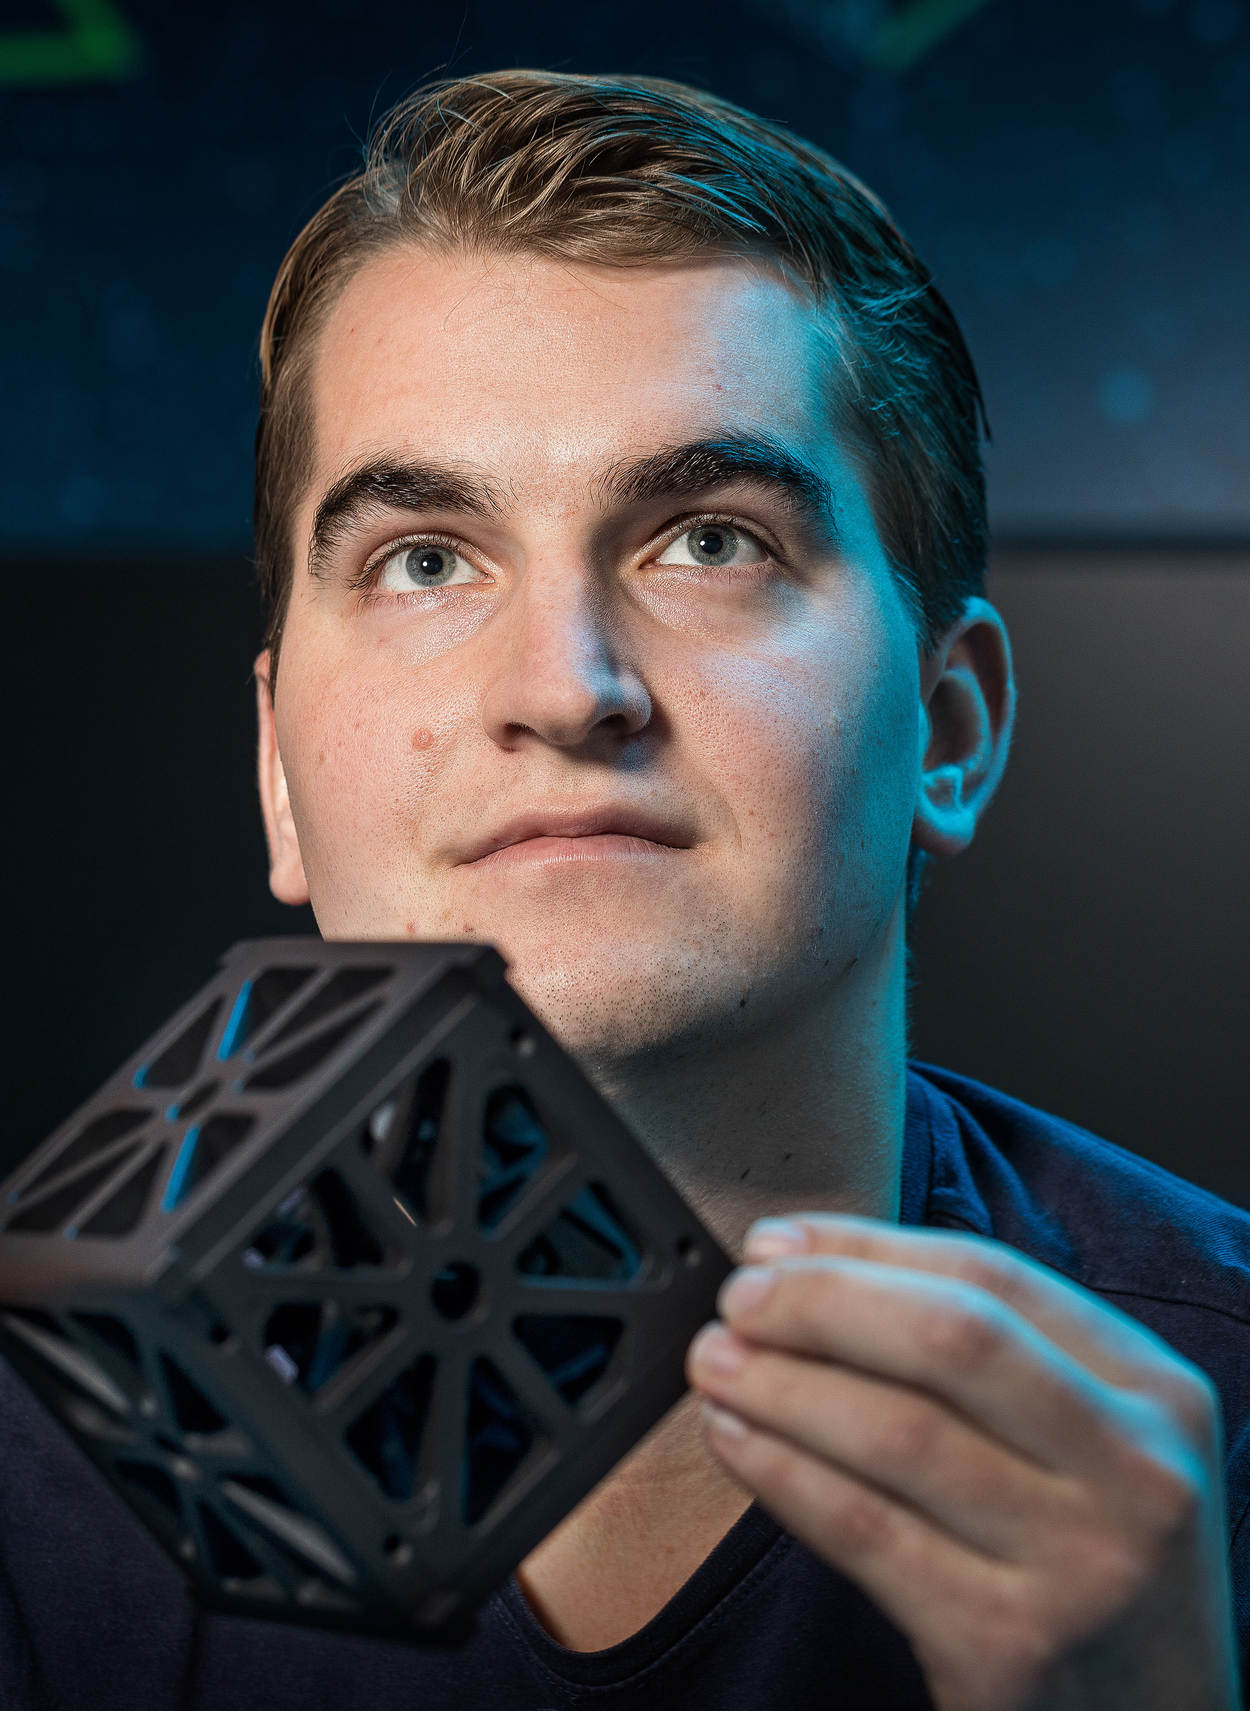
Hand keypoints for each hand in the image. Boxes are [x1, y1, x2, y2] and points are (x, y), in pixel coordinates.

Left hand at [685, 1215, 1239, 1710]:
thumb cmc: (1096, 1560)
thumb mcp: (1093, 1445)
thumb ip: (989, 1357)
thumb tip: (808, 1265)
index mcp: (1156, 1393)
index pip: (992, 1278)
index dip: (866, 1248)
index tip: (774, 1243)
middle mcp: (1134, 1471)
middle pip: (949, 1339)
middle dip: (821, 1302)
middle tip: (738, 1299)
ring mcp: (1077, 1563)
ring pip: (897, 1433)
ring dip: (781, 1384)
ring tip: (715, 1363)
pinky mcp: (1008, 1646)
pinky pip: (867, 1532)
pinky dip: (782, 1473)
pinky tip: (734, 1440)